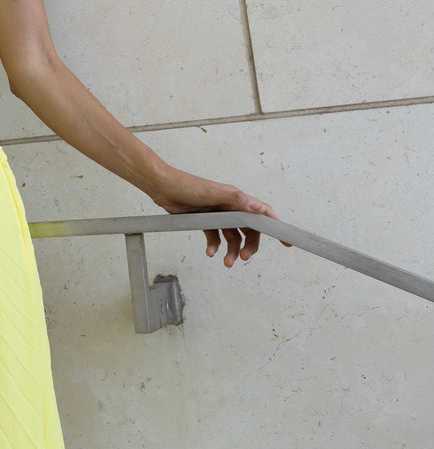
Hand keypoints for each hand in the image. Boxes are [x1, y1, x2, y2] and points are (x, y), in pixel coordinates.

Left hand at [152, 168, 285, 266]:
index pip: (263, 214)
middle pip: (249, 230)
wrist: (162, 187)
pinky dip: (215, 246)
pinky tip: (210, 252)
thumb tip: (259, 207)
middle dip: (250, 245)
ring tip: (226, 262)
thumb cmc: (187, 185)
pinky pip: (215, 237)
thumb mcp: (213, 193)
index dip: (276, 227)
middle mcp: (230, 207)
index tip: (287, 242)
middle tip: (245, 257)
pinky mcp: (205, 221)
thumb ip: (236, 200)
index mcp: (237, 199)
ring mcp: (218, 215)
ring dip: (232, 250)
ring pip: (232, 237)